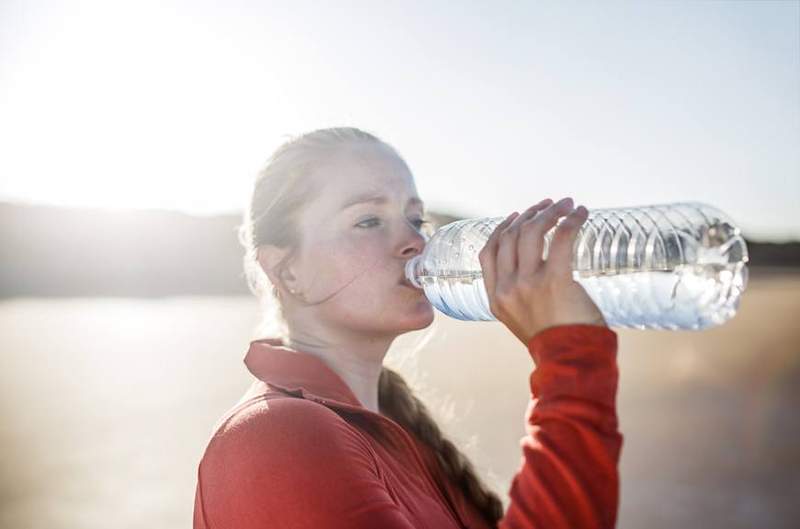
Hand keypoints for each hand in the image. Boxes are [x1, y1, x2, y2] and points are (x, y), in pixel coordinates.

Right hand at [478, 197, 607, 347]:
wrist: (571, 363)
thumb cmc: (557, 344)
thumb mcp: (525, 321)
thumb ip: (524, 298)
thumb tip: (542, 271)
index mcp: (495, 299)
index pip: (488, 253)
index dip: (502, 229)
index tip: (519, 216)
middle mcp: (507, 289)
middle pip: (510, 237)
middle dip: (530, 214)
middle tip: (550, 205)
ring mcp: (528, 284)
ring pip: (531, 232)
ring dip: (550, 212)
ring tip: (567, 204)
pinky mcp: (555, 280)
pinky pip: (561, 238)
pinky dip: (571, 221)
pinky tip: (581, 213)